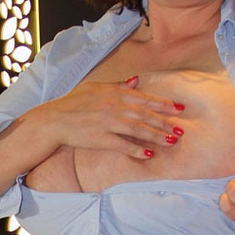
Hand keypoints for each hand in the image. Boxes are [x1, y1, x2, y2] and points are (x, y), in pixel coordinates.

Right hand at [32, 75, 184, 159]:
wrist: (54, 120)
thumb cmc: (73, 103)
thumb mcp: (95, 87)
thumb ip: (118, 85)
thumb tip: (137, 81)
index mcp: (113, 93)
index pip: (144, 98)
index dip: (163, 103)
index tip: (179, 108)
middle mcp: (113, 106)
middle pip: (145, 114)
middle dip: (165, 122)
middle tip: (181, 129)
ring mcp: (108, 123)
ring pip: (138, 129)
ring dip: (157, 136)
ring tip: (172, 141)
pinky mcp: (101, 138)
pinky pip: (123, 144)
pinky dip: (137, 149)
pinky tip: (150, 154)